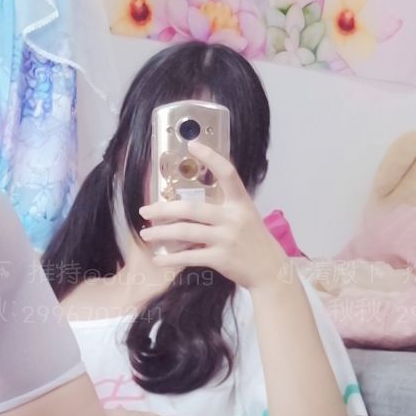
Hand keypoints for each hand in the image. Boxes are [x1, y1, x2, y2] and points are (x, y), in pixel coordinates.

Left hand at [138, 138, 286, 290]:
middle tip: (144, 210)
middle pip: (192, 208)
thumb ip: (224, 207)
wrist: (271, 271)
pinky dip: (171, 258)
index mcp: (241, 203)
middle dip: (163, 209)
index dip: (210, 157)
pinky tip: (158, 259)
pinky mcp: (221, 259)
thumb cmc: (254, 242)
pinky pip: (189, 257)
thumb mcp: (245, 217)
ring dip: (162, 233)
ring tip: (146, 234)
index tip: (192, 145)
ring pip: (186, 232)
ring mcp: (226, 238)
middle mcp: (233, 218)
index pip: (227, 173)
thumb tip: (192, 203)